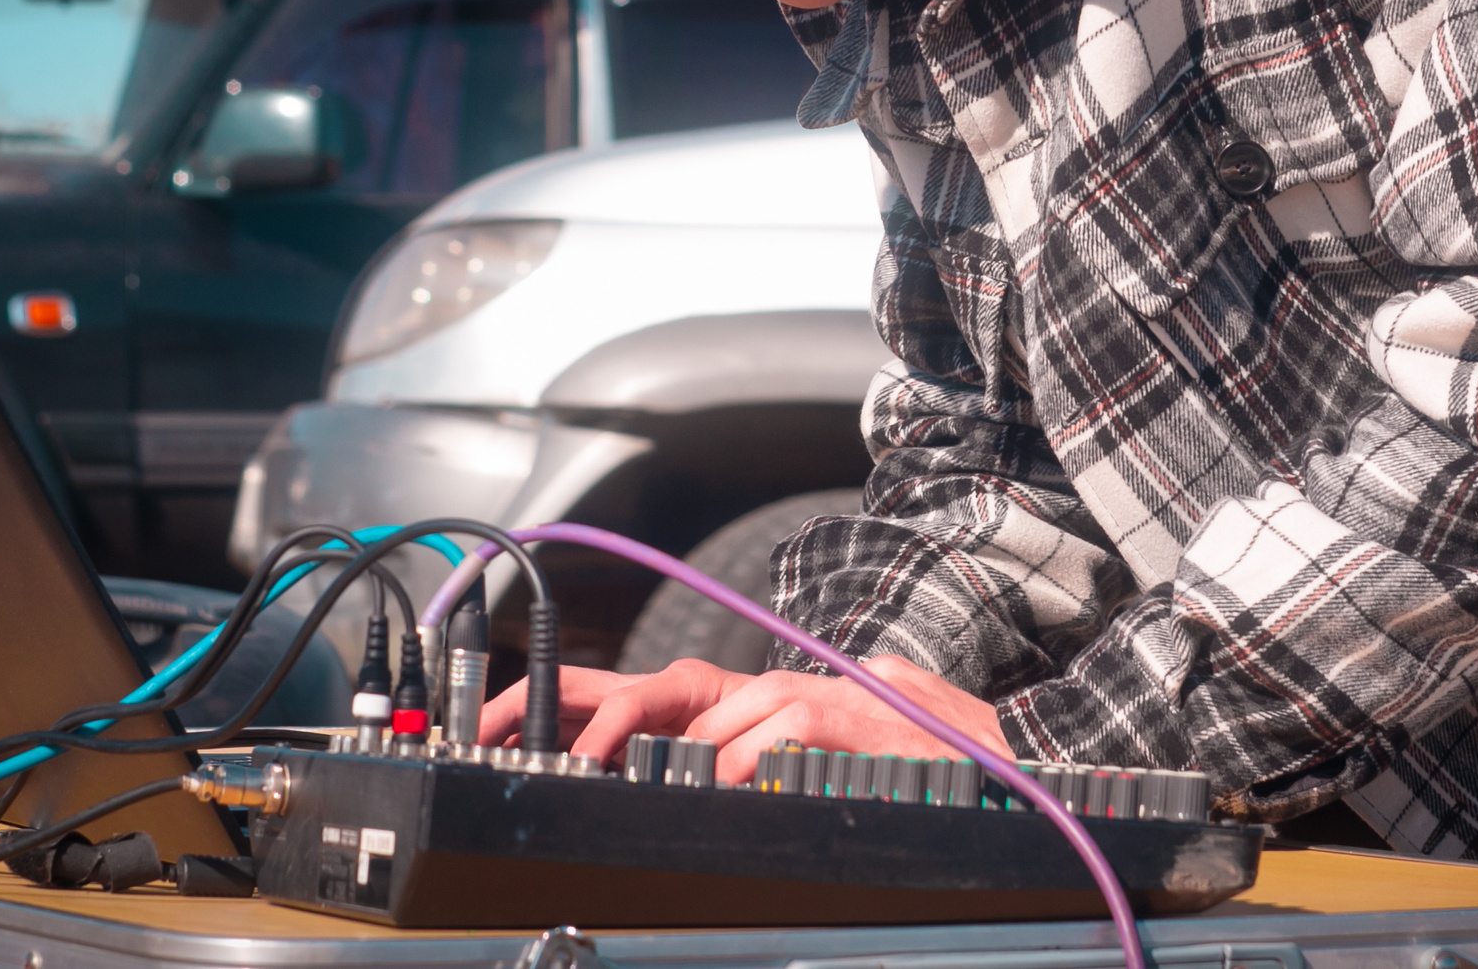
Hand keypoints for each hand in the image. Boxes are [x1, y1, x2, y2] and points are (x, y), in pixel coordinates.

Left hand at [476, 656, 1013, 783]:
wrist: (985, 750)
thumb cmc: (897, 756)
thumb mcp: (808, 755)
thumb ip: (746, 761)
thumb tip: (688, 788)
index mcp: (748, 698)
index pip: (642, 688)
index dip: (565, 701)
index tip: (492, 720)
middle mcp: (762, 686)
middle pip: (656, 689)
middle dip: (593, 721)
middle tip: (549, 757)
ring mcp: (793, 697)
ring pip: (701, 722)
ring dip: (674, 763)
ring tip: (658, 790)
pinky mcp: (824, 716)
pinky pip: (754, 741)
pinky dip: (733, 768)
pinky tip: (732, 790)